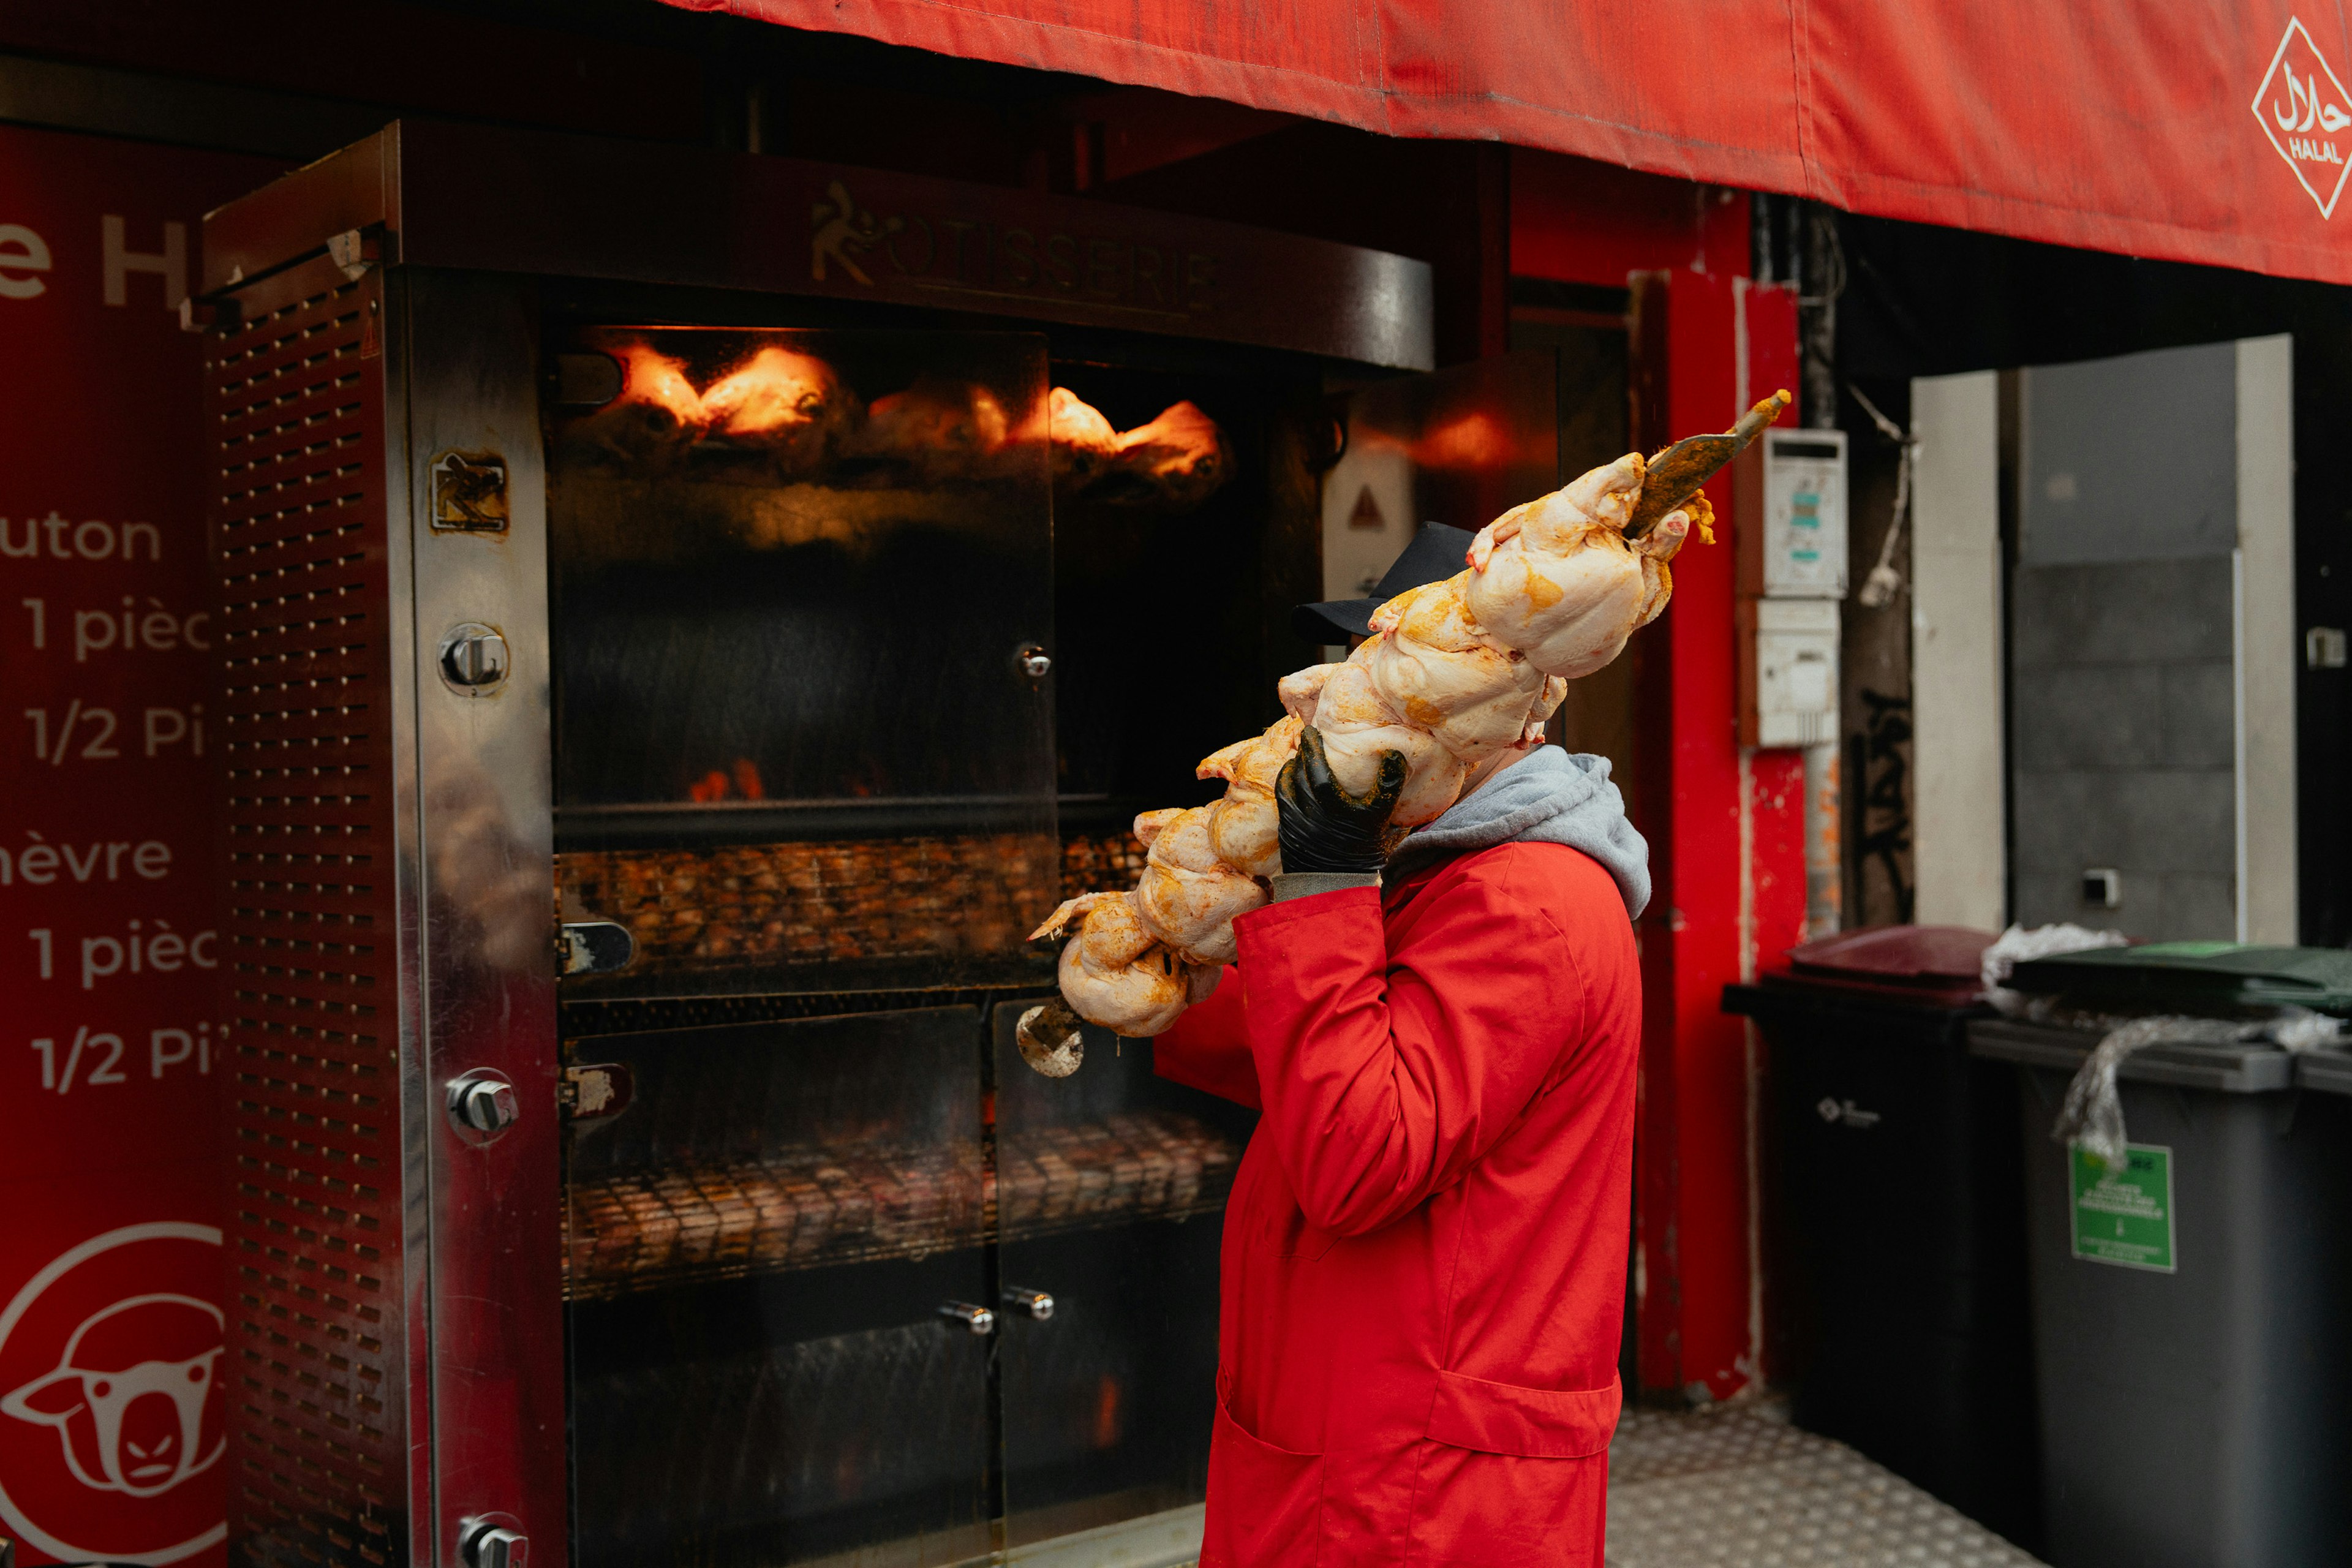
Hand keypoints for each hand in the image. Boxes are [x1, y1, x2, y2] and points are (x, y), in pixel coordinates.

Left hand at [1276, 726, 1406, 874]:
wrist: (1329, 889)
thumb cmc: (1359, 858)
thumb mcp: (1383, 833)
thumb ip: (1388, 800)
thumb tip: (1396, 763)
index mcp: (1359, 822)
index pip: (1378, 790)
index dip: (1387, 769)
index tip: (1391, 752)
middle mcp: (1330, 820)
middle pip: (1319, 775)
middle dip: (1314, 748)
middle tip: (1312, 731)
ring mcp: (1305, 823)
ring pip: (1296, 781)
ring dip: (1297, 760)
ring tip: (1301, 748)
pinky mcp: (1288, 827)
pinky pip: (1283, 794)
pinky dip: (1286, 777)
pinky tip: (1289, 769)